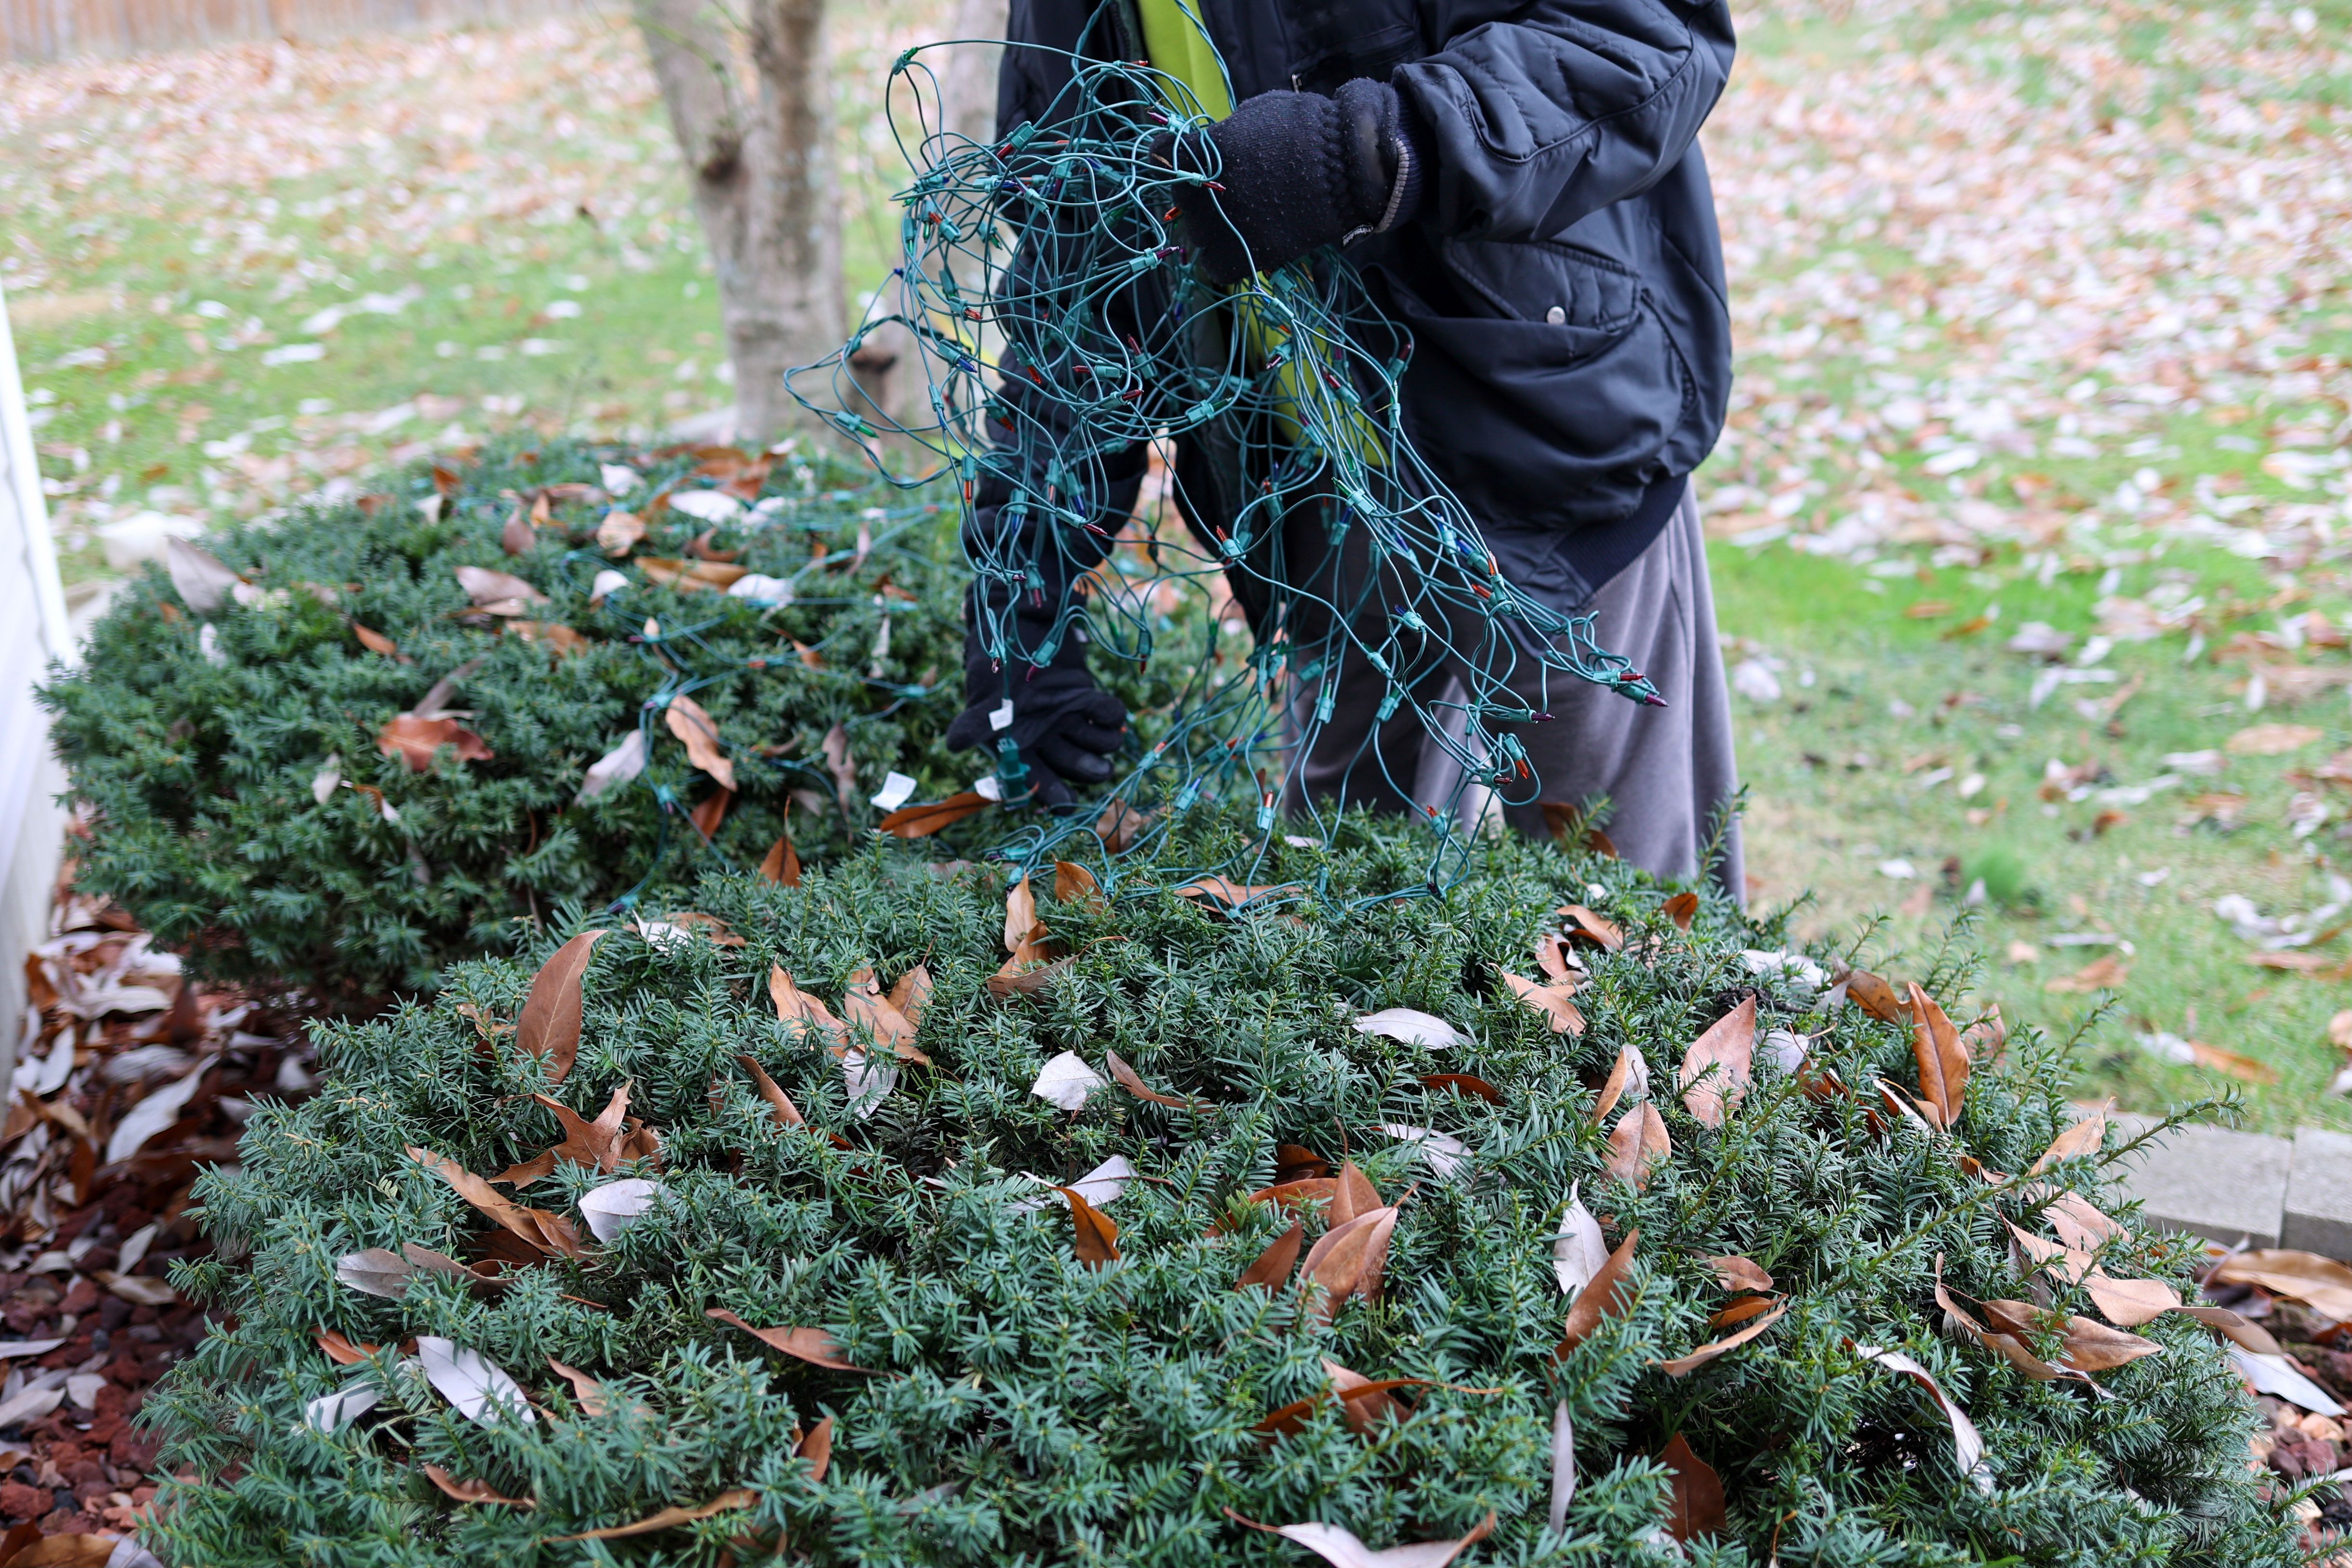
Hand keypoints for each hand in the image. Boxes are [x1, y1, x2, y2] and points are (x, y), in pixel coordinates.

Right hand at [945, 665, 1128, 808]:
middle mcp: (1043, 738)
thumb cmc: (994, 660)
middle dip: (1086, 770)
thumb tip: (955, 745)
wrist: (1017, 623)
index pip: (1035, 782)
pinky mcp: (1086, 701)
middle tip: (1100, 770)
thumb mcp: (983, 690)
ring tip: (1102, 732)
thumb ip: (975, 723)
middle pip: (1070, 768)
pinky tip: (1105, 707)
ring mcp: (1066, 720)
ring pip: (1094, 748)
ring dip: (1103, 743)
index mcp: (1015, 744)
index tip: (1067, 802)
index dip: (1048, 793)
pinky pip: (1108, 719)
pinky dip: (1111, 715)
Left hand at [1165, 79, 1425, 286]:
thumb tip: (1211, 147)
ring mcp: (1221, 227)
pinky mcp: (1243, 257)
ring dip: (1214, 226)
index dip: (1176, 155)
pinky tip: (1246, 243)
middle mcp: (1202, 192)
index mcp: (1201, 150)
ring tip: (1246, 217)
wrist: (1347, 168)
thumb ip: (1224, 134)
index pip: (1161, 153)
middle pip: (1182, 197)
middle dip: (1200, 192)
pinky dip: (1227, 258)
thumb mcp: (1257, 114)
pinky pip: (1217, 266)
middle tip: (1231, 189)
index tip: (1190, 157)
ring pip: (1198, 233)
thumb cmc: (1306, 129)